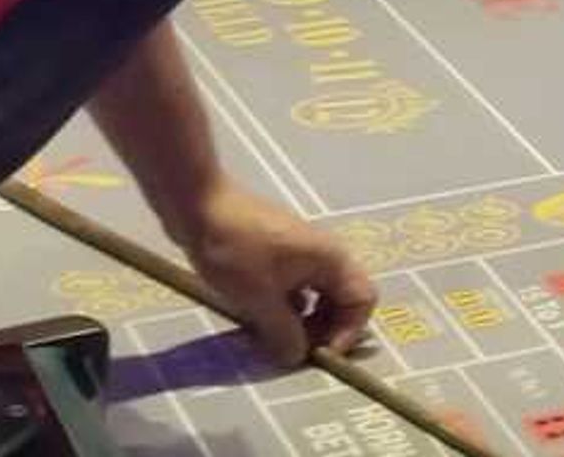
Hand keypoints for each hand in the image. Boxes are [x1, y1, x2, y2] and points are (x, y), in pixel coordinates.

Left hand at [177, 182, 376, 366]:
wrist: (201, 206)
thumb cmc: (236, 251)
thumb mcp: (259, 300)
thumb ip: (283, 333)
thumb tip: (297, 357)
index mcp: (332, 261)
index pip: (362, 301)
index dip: (347, 332)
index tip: (317, 356)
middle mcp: (325, 255)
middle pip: (342, 299)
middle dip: (325, 329)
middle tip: (293, 350)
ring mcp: (302, 252)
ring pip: (317, 294)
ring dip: (303, 320)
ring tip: (274, 338)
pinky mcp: (279, 253)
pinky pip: (296, 286)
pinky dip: (286, 306)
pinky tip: (260, 317)